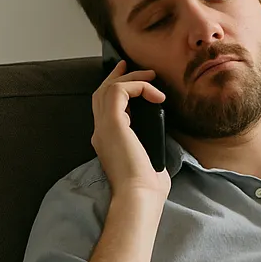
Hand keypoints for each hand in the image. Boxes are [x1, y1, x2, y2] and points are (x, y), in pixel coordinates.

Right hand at [91, 59, 169, 198]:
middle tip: (131, 66)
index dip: (116, 91)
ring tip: (152, 78)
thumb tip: (159, 135)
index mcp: (107, 142)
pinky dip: (138, 87)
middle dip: (117, 77)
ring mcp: (103, 127)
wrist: (139, 195)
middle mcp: (101, 132)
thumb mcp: (149, 159)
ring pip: (109, 89)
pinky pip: (120, 91)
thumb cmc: (148, 186)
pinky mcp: (113, 123)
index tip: (132, 81)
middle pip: (101, 94)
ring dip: (132, 79)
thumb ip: (148, 144)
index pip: (106, 109)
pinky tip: (156, 95)